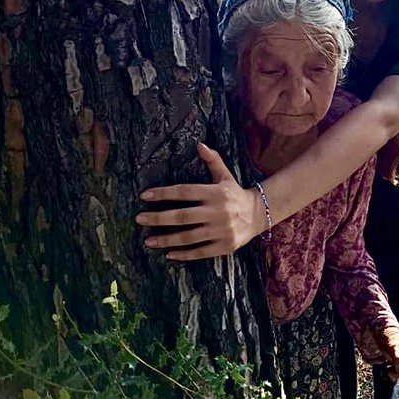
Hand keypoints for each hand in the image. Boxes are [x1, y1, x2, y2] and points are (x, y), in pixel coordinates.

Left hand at [137, 143, 264, 260]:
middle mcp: (218, 212)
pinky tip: (169, 254)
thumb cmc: (235, 193)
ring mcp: (221, 230)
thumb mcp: (225, 176)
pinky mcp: (224, 246)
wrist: (259, 214)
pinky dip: (183, 254)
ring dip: (166, 239)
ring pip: (188, 237)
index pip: (184, 192)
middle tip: (139, 219)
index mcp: (215, 193)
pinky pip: (200, 252)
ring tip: (148, 241)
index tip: (144, 196)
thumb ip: (212, 160)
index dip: (163, 193)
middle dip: (158, 218)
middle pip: (182, 216)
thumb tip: (199, 144)